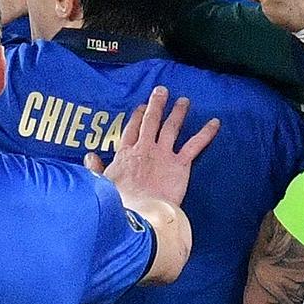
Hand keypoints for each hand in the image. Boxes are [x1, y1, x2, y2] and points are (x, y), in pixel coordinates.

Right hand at [102, 84, 218, 202]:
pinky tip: (215, 123)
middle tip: (161, 91)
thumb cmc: (118, 203)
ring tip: (184, 101)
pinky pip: (195, 145)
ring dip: (178, 113)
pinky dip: (206, 133)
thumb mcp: (101, 183)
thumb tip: (89, 156)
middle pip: (150, 121)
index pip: (131, 129)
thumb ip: (95, 169)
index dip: (136, 117)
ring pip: (171, 127)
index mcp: (126, 154)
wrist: (138, 213)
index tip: (140, 107)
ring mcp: (163, 154)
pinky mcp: (180, 165)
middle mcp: (145, 148)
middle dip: (156, 105)